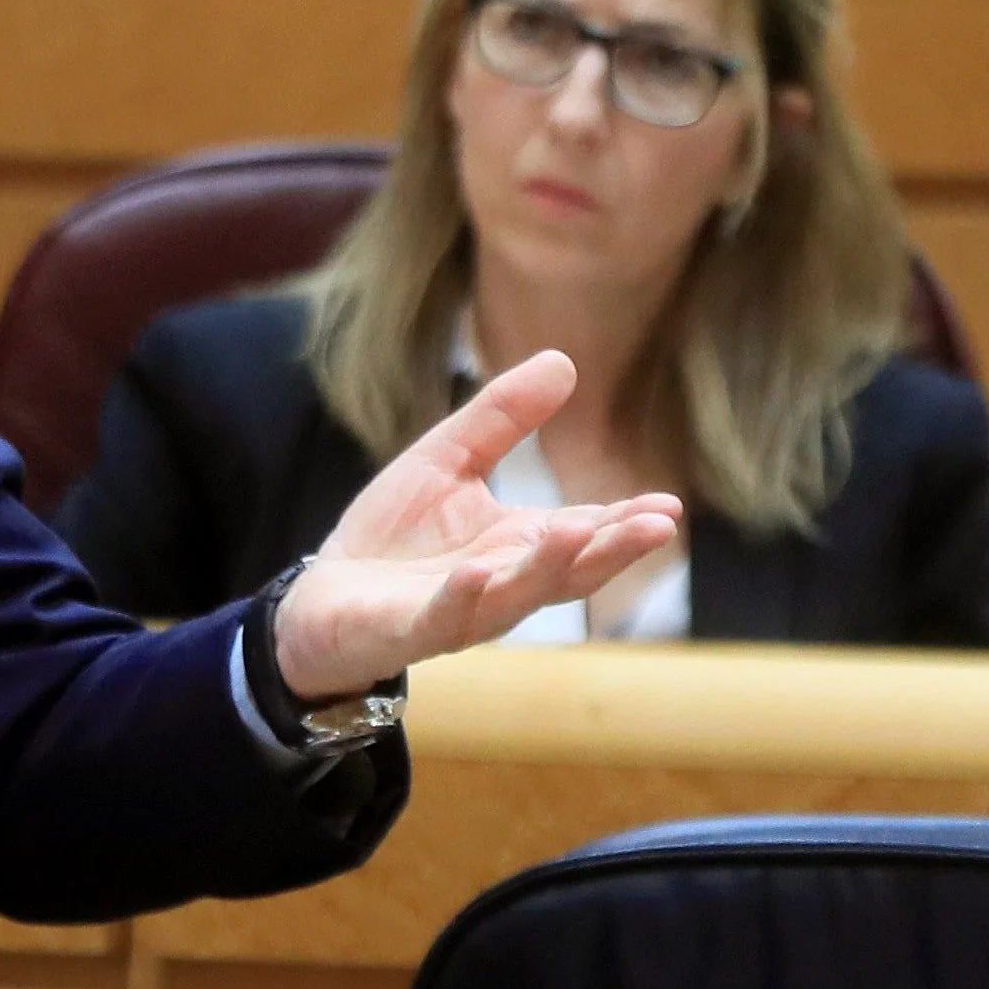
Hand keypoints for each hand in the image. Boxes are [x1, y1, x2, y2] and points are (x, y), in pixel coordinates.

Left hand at [274, 350, 682, 700]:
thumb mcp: (448, 460)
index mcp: (518, 545)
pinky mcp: (410, 629)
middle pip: (568, 571)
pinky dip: (464, 597)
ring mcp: (459, 610)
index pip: (583, 534)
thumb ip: (501, 418)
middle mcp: (501, 583)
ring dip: (549, 567)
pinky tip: (480, 573)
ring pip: (515, 596)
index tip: (667, 507)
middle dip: (611, 550)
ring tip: (579, 533)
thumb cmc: (393, 536)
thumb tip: (564, 359)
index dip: (623, 523)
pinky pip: (442, 616)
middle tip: (657, 525)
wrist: (320, 598)